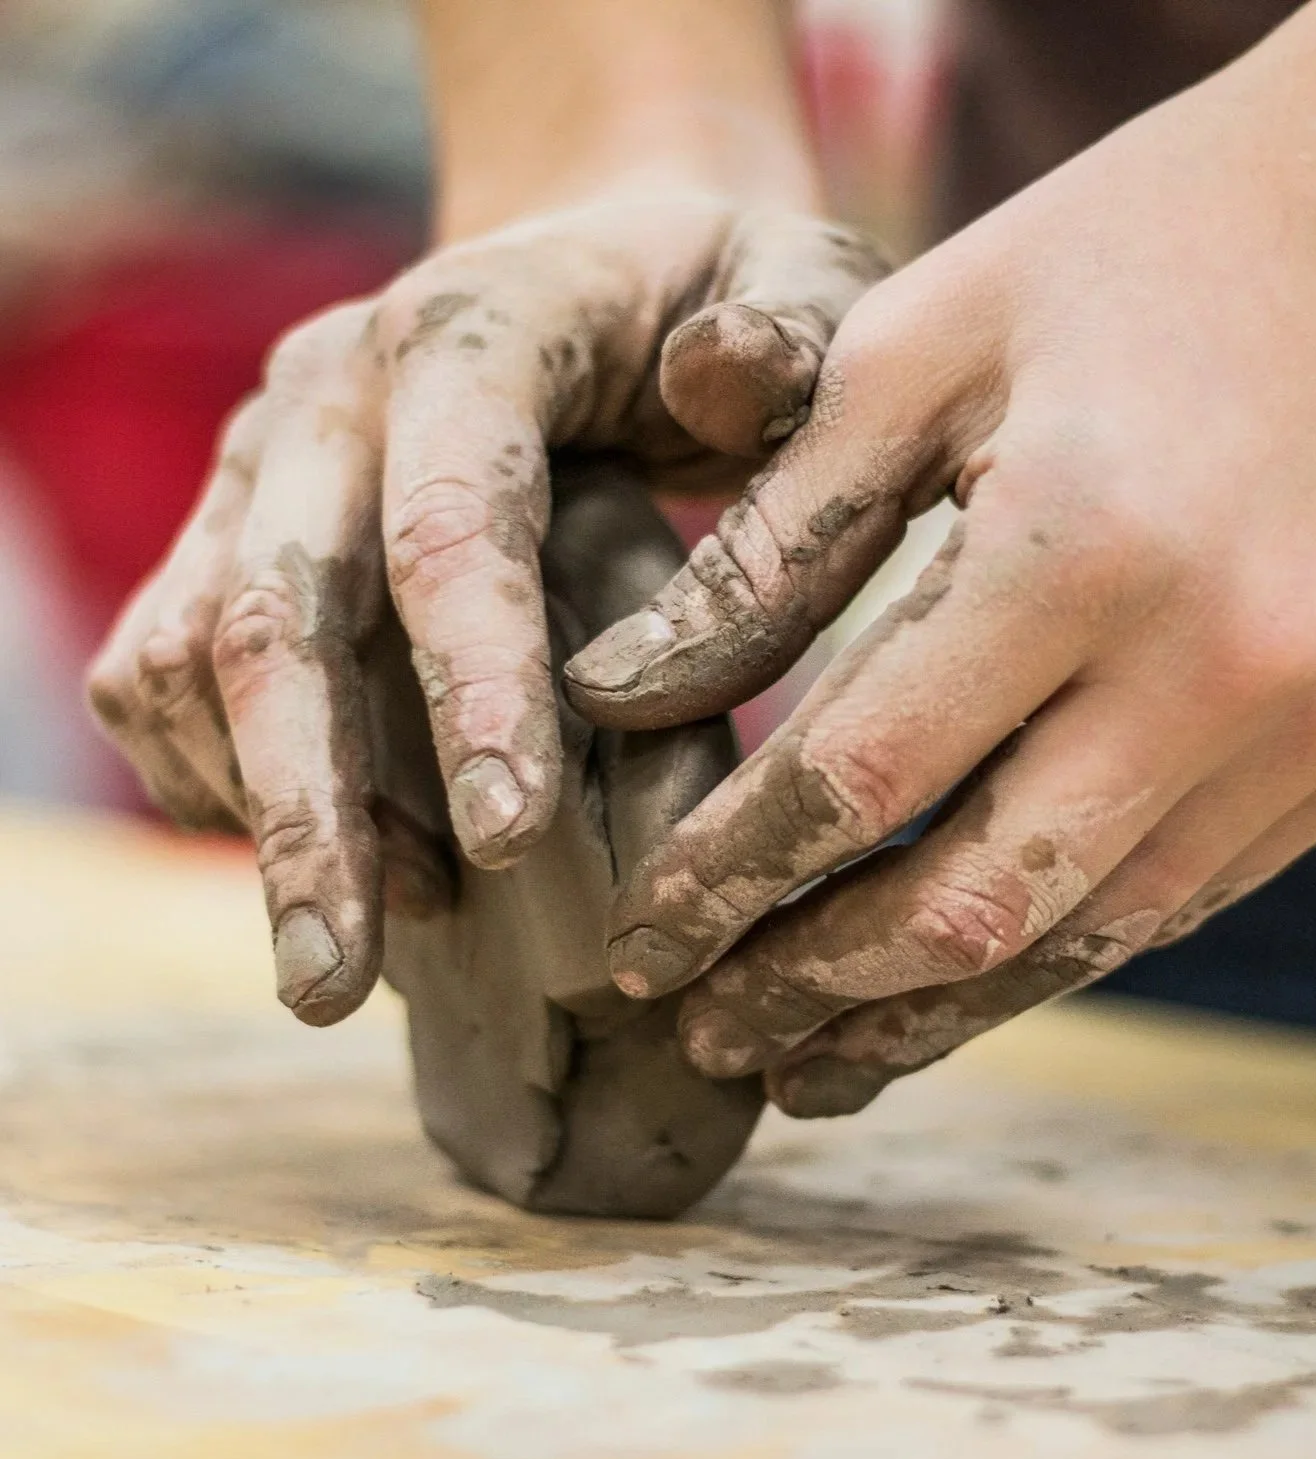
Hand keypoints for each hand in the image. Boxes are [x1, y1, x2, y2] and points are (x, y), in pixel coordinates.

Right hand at [86, 193, 885, 1024]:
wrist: (592, 261)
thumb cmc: (714, 296)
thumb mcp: (796, 281)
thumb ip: (789, 334)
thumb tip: (720, 378)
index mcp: (471, 338)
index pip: (451, 521)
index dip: (473, 684)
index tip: (510, 841)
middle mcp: (330, 400)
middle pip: (276, 614)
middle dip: (309, 810)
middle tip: (334, 986)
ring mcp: (262, 469)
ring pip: (191, 657)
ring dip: (259, 816)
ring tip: (352, 958)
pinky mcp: (231, 532)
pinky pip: (165, 671)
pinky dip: (221, 783)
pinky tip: (330, 866)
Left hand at [565, 34, 1315, 1116]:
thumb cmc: (1140, 253)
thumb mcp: (924, 342)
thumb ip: (775, 537)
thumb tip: (624, 691)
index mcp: (1085, 545)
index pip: (859, 777)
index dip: (727, 880)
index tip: (637, 945)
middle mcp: (1221, 669)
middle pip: (971, 904)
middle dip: (815, 989)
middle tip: (706, 1033)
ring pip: (1086, 939)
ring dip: (934, 1014)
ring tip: (814, 1063)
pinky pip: (1182, 897)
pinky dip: (1055, 948)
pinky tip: (963, 974)